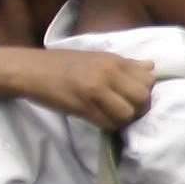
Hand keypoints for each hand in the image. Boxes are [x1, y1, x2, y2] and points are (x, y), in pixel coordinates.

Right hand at [0, 47, 155, 128]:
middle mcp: (108, 73)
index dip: (146, 92)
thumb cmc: (64, 63)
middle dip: (138, 108)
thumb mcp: (98, 58)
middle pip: (142, 98)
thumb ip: (126, 65)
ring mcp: (95, 91)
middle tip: (125, 110)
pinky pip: (108, 124)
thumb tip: (151, 68)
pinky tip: (99, 119)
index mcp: (113, 60)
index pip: (148, 80)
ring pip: (127, 114)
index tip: (134, 96)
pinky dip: (108, 125)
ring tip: (111, 116)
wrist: (33, 70)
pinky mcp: (83, 107)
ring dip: (122, 120)